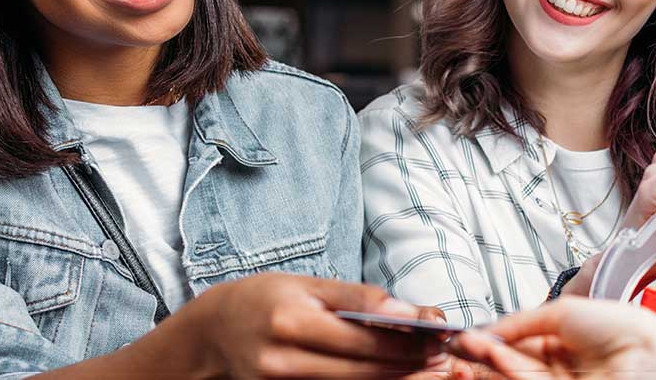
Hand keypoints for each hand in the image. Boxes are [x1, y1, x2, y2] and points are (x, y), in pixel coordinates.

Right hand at [169, 273, 447, 378]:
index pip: (363, 339)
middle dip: (409, 366)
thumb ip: (356, 298)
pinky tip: (392, 377)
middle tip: (444, 359)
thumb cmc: (262, 300)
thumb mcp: (304, 285)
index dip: (408, 342)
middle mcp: (284, 360)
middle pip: (363, 371)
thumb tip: (407, 312)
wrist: (211, 335)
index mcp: (291, 321)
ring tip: (428, 371)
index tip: (441, 337)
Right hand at [445, 297, 655, 379]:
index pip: (520, 341)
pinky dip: (504, 372)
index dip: (494, 338)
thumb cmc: (626, 330)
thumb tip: (491, 330)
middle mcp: (563, 366)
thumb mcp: (564, 311)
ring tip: (469, 346)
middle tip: (461, 342)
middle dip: (483, 352)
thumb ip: (522, 321)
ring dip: (488, 363)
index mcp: (569, 340)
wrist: (652, 360)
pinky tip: (491, 359)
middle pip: (511, 362)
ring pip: (513, 377)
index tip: (470, 333)